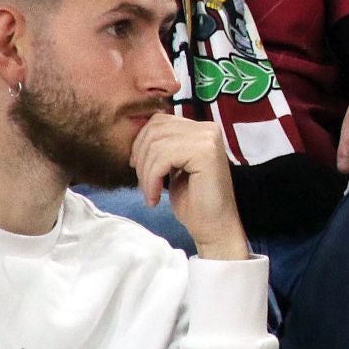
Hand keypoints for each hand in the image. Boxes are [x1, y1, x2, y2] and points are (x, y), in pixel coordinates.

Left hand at [130, 114, 248, 259]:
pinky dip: (152, 180)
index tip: (137, 167)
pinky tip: (155, 198)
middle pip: (155, 130)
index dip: (141, 143)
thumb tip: (135, 134)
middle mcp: (208, 128)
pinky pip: (163, 158)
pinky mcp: (205, 152)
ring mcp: (208, 138)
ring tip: (150, 194)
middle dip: (141, 159)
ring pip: (156, 145)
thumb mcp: (173, 166)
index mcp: (201, 129)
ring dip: (146, 173)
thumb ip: (162, 146)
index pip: (159, 121)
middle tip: (144, 185)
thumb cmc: (193, 201)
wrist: (214, 227)